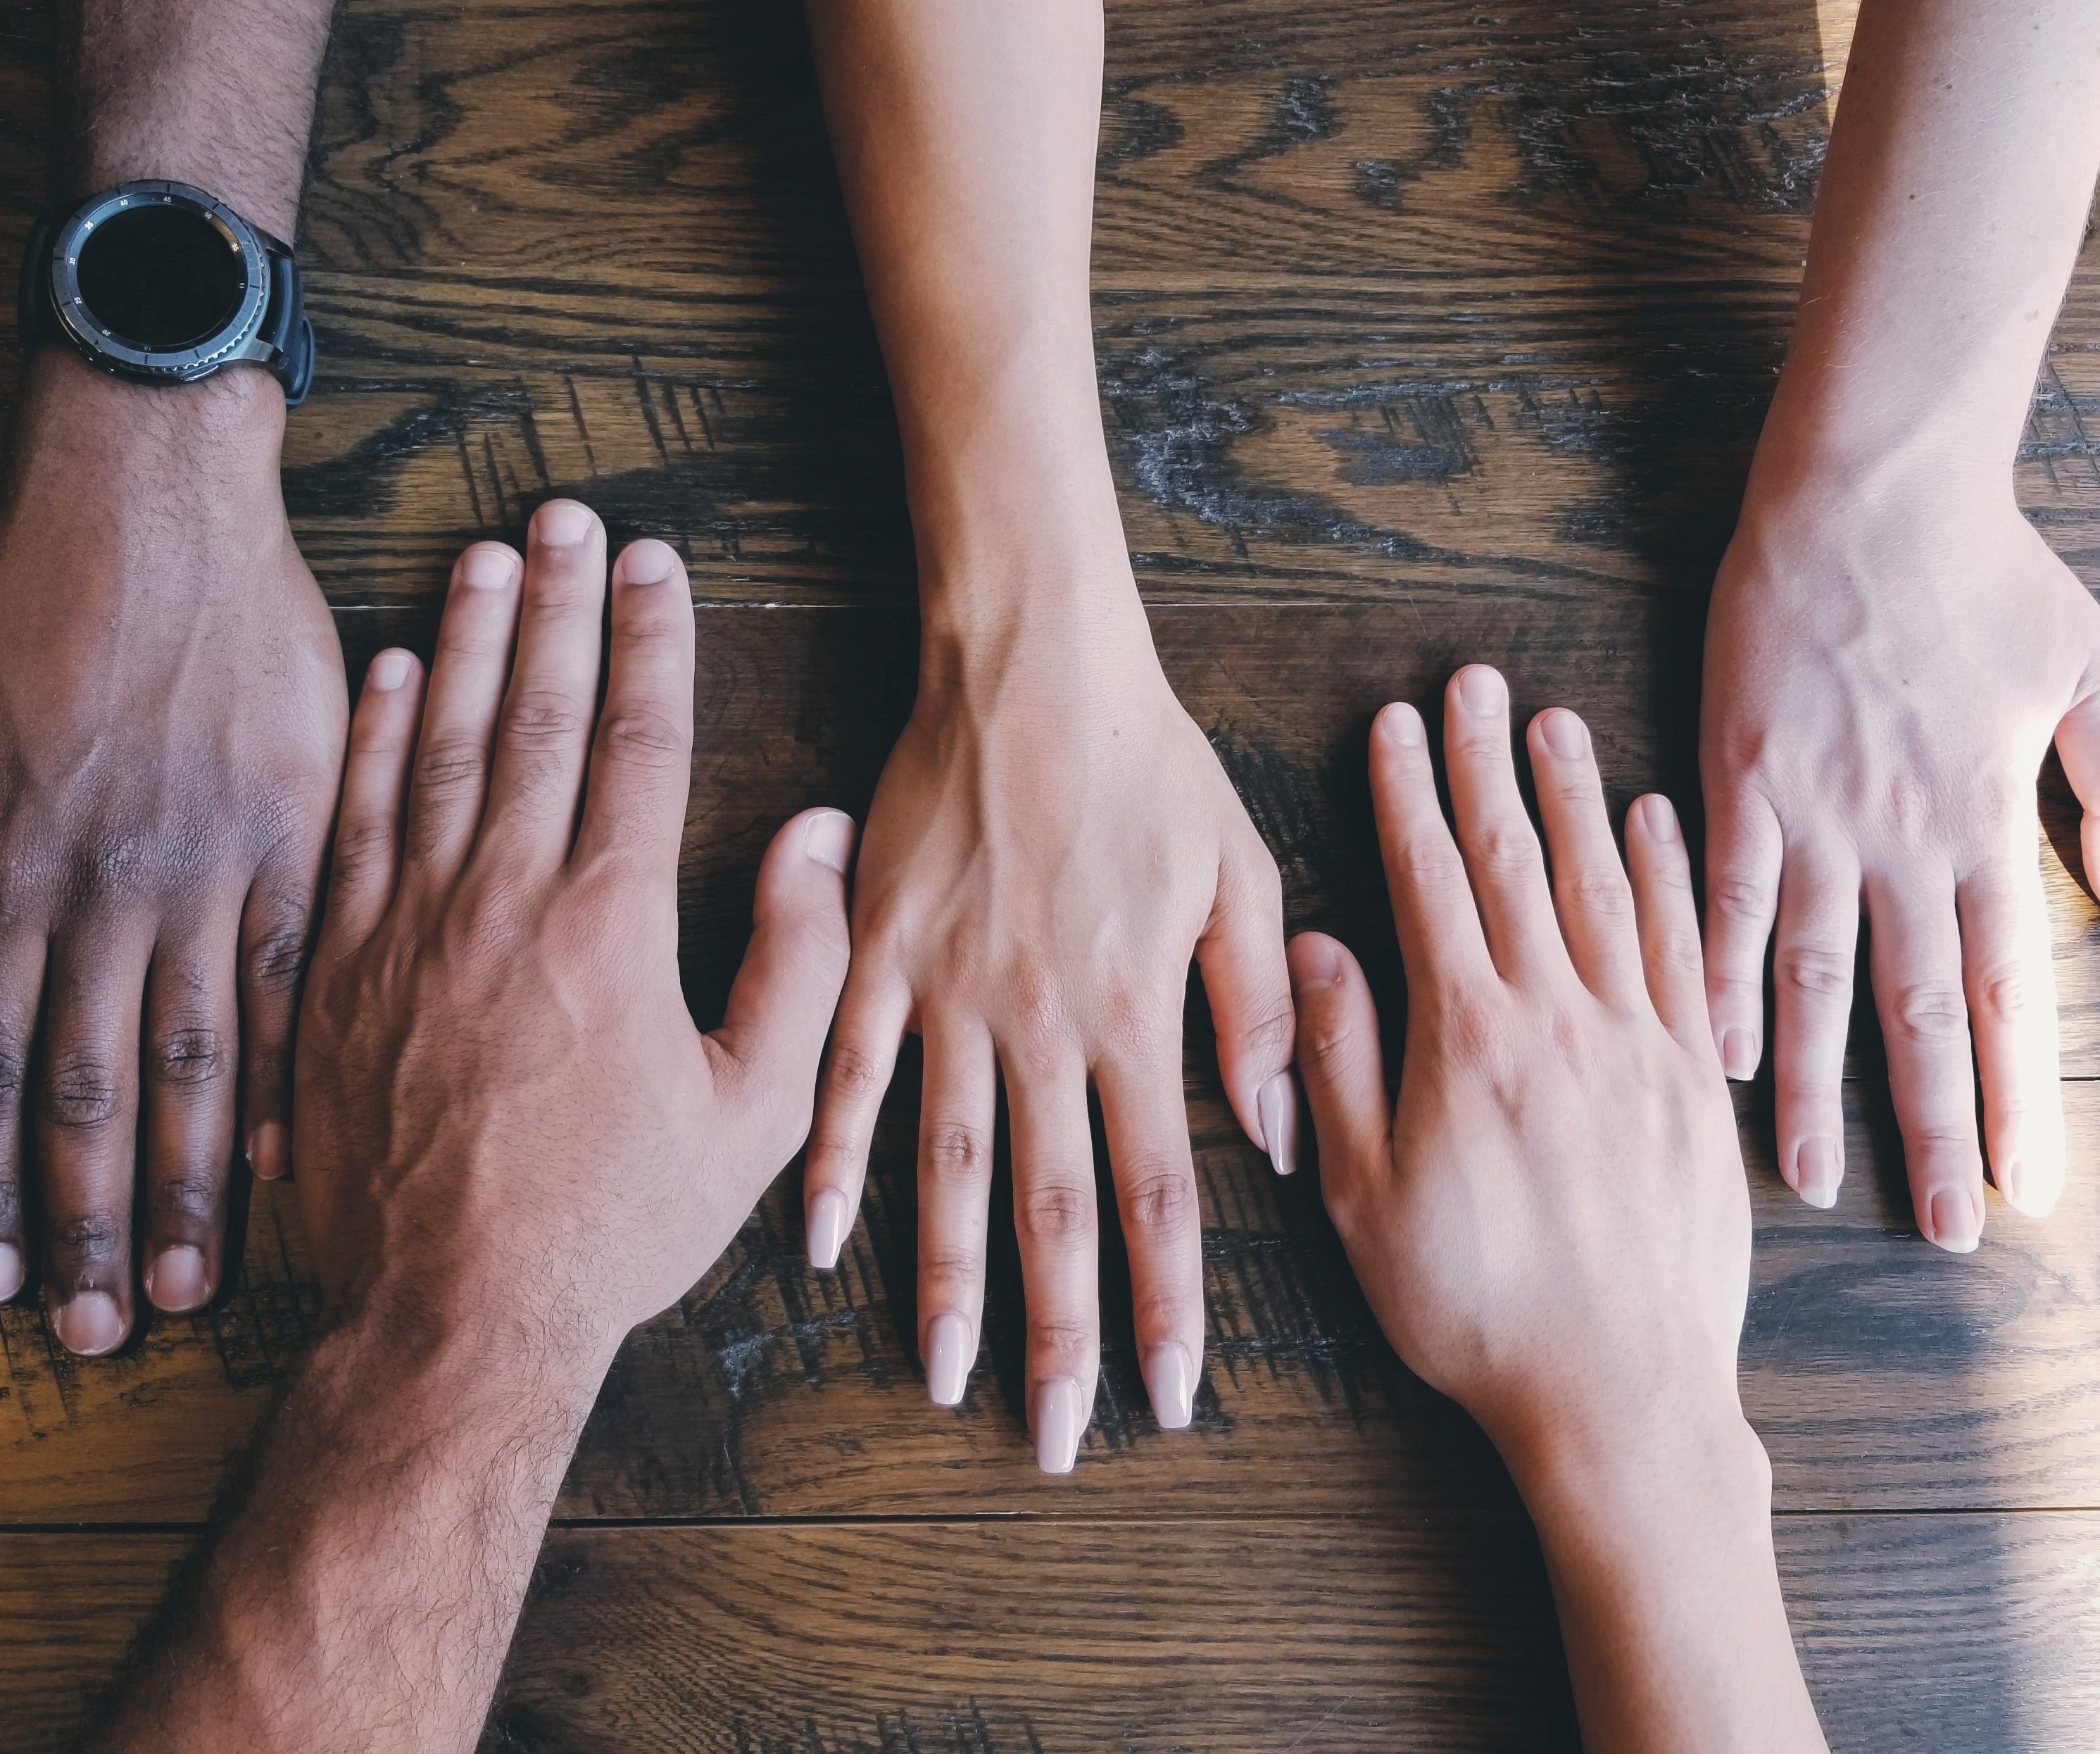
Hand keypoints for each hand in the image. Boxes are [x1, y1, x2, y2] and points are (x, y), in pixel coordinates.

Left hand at [0, 353, 345, 1351]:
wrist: (149, 491)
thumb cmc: (14, 593)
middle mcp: (103, 889)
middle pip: (90, 1091)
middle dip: (86, 1225)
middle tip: (100, 1334)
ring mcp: (209, 864)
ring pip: (202, 1057)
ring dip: (191, 1182)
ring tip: (191, 1282)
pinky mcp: (297, 829)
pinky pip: (301, 975)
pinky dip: (294, 1072)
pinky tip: (293, 1158)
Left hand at [84, 505, 852, 1753]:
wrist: (448, 1318)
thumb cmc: (612, 1225)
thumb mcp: (751, 1114)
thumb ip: (796, 963)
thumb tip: (815, 835)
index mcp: (610, 925)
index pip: (635, 742)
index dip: (650, 640)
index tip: (655, 561)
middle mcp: (501, 901)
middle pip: (532, 716)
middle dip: (556, 605)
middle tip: (566, 516)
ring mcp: (405, 928)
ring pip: (436, 748)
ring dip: (463, 642)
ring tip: (484, 557)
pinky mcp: (334, 969)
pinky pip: (352, 822)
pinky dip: (371, 740)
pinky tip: (387, 674)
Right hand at [801, 594, 1293, 1472]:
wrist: (1031, 661)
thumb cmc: (1149, 762)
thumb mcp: (1240, 873)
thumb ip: (1257, 1010)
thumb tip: (1279, 1137)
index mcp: (1136, 1012)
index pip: (1160, 1192)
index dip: (1168, 1304)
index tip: (1171, 1396)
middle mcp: (1042, 1024)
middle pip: (1052, 1208)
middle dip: (1060, 1334)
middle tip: (1056, 1438)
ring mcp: (950, 993)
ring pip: (947, 1166)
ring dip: (946, 1281)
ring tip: (942, 1376)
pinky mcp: (879, 954)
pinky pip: (849, 1075)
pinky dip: (832, 1161)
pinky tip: (820, 1242)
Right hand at [1289, 665, 1743, 1460]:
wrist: (1622, 1397)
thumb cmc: (1474, 1310)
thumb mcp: (1362, 1198)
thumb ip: (1335, 1063)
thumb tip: (1314, 948)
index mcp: (1468, 1041)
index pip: (1430, 884)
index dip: (1408, 795)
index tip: (1397, 722)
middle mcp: (1560, 1021)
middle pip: (1517, 863)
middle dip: (1488, 765)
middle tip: (1477, 681)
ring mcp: (1640, 1047)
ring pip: (1605, 890)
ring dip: (1576, 799)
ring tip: (1556, 722)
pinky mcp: (1696, 1085)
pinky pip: (1685, 953)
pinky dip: (1670, 878)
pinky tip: (1656, 824)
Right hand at [1701, 478, 2099, 1246]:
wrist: (1868, 493)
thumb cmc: (1987, 574)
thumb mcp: (2095, 674)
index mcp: (1987, 823)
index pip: (2007, 990)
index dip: (2018, 1096)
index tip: (2028, 1188)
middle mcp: (1902, 840)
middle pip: (1915, 1012)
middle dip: (1931, 1130)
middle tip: (1940, 1230)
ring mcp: (1813, 815)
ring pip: (1815, 977)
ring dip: (1812, 1088)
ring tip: (1806, 1180)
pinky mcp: (1739, 780)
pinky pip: (1725, 899)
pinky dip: (1718, 979)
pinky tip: (1712, 1054)